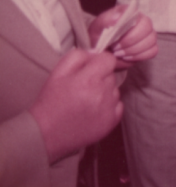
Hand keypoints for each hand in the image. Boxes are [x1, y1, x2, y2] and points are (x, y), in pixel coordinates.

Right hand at [29, 49, 121, 163]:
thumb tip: (96, 53)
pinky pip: (118, 105)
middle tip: (83, 88)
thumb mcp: (58, 72)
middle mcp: (102, 93)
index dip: (99, 62)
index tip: (90, 69)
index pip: (109, 59)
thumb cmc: (51, 101)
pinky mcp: (112, 121)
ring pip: (115, 90)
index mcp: (89, 79)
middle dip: (100, 78)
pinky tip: (93, 110)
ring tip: (86, 101)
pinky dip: (109, 106)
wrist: (45, 133)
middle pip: (111, 75)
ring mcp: (108, 109)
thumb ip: (79, 56)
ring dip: (104, 92)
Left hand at [89, 6, 157, 68]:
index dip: (129, 28)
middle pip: (147, 28)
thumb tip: (118, 17)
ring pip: (151, 40)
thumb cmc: (99, 36)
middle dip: (131, 41)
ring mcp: (148, 34)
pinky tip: (127, 57)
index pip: (138, 15)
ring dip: (134, 50)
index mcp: (130, 12)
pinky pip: (153, 51)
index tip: (115, 39)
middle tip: (115, 48)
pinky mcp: (150, 46)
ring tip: (119, 53)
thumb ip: (106, 20)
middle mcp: (142, 20)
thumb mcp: (97, 27)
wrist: (100, 51)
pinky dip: (140, 56)